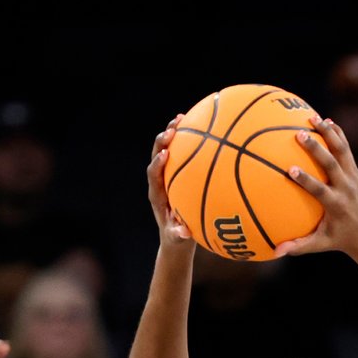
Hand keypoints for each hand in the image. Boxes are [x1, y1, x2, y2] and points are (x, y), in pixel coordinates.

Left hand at [147, 115, 194, 250]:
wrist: (175, 237)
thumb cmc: (177, 238)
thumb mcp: (178, 240)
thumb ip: (179, 235)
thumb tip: (184, 233)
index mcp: (157, 194)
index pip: (153, 175)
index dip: (157, 164)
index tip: (164, 155)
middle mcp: (160, 181)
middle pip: (157, 155)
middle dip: (163, 141)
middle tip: (173, 128)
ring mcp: (168, 175)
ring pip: (168, 150)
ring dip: (173, 134)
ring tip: (182, 117)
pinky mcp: (178, 174)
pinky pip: (183, 154)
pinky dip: (189, 141)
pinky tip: (204, 129)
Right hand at [273, 116, 357, 257]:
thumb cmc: (336, 239)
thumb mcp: (319, 245)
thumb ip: (298, 247)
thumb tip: (275, 251)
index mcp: (335, 205)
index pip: (321, 190)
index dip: (306, 180)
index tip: (290, 169)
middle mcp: (345, 188)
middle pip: (332, 164)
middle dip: (317, 149)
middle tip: (299, 134)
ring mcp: (352, 177)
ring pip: (342, 150)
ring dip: (328, 132)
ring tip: (312, 117)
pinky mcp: (354, 171)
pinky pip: (346, 149)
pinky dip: (337, 134)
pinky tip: (325, 120)